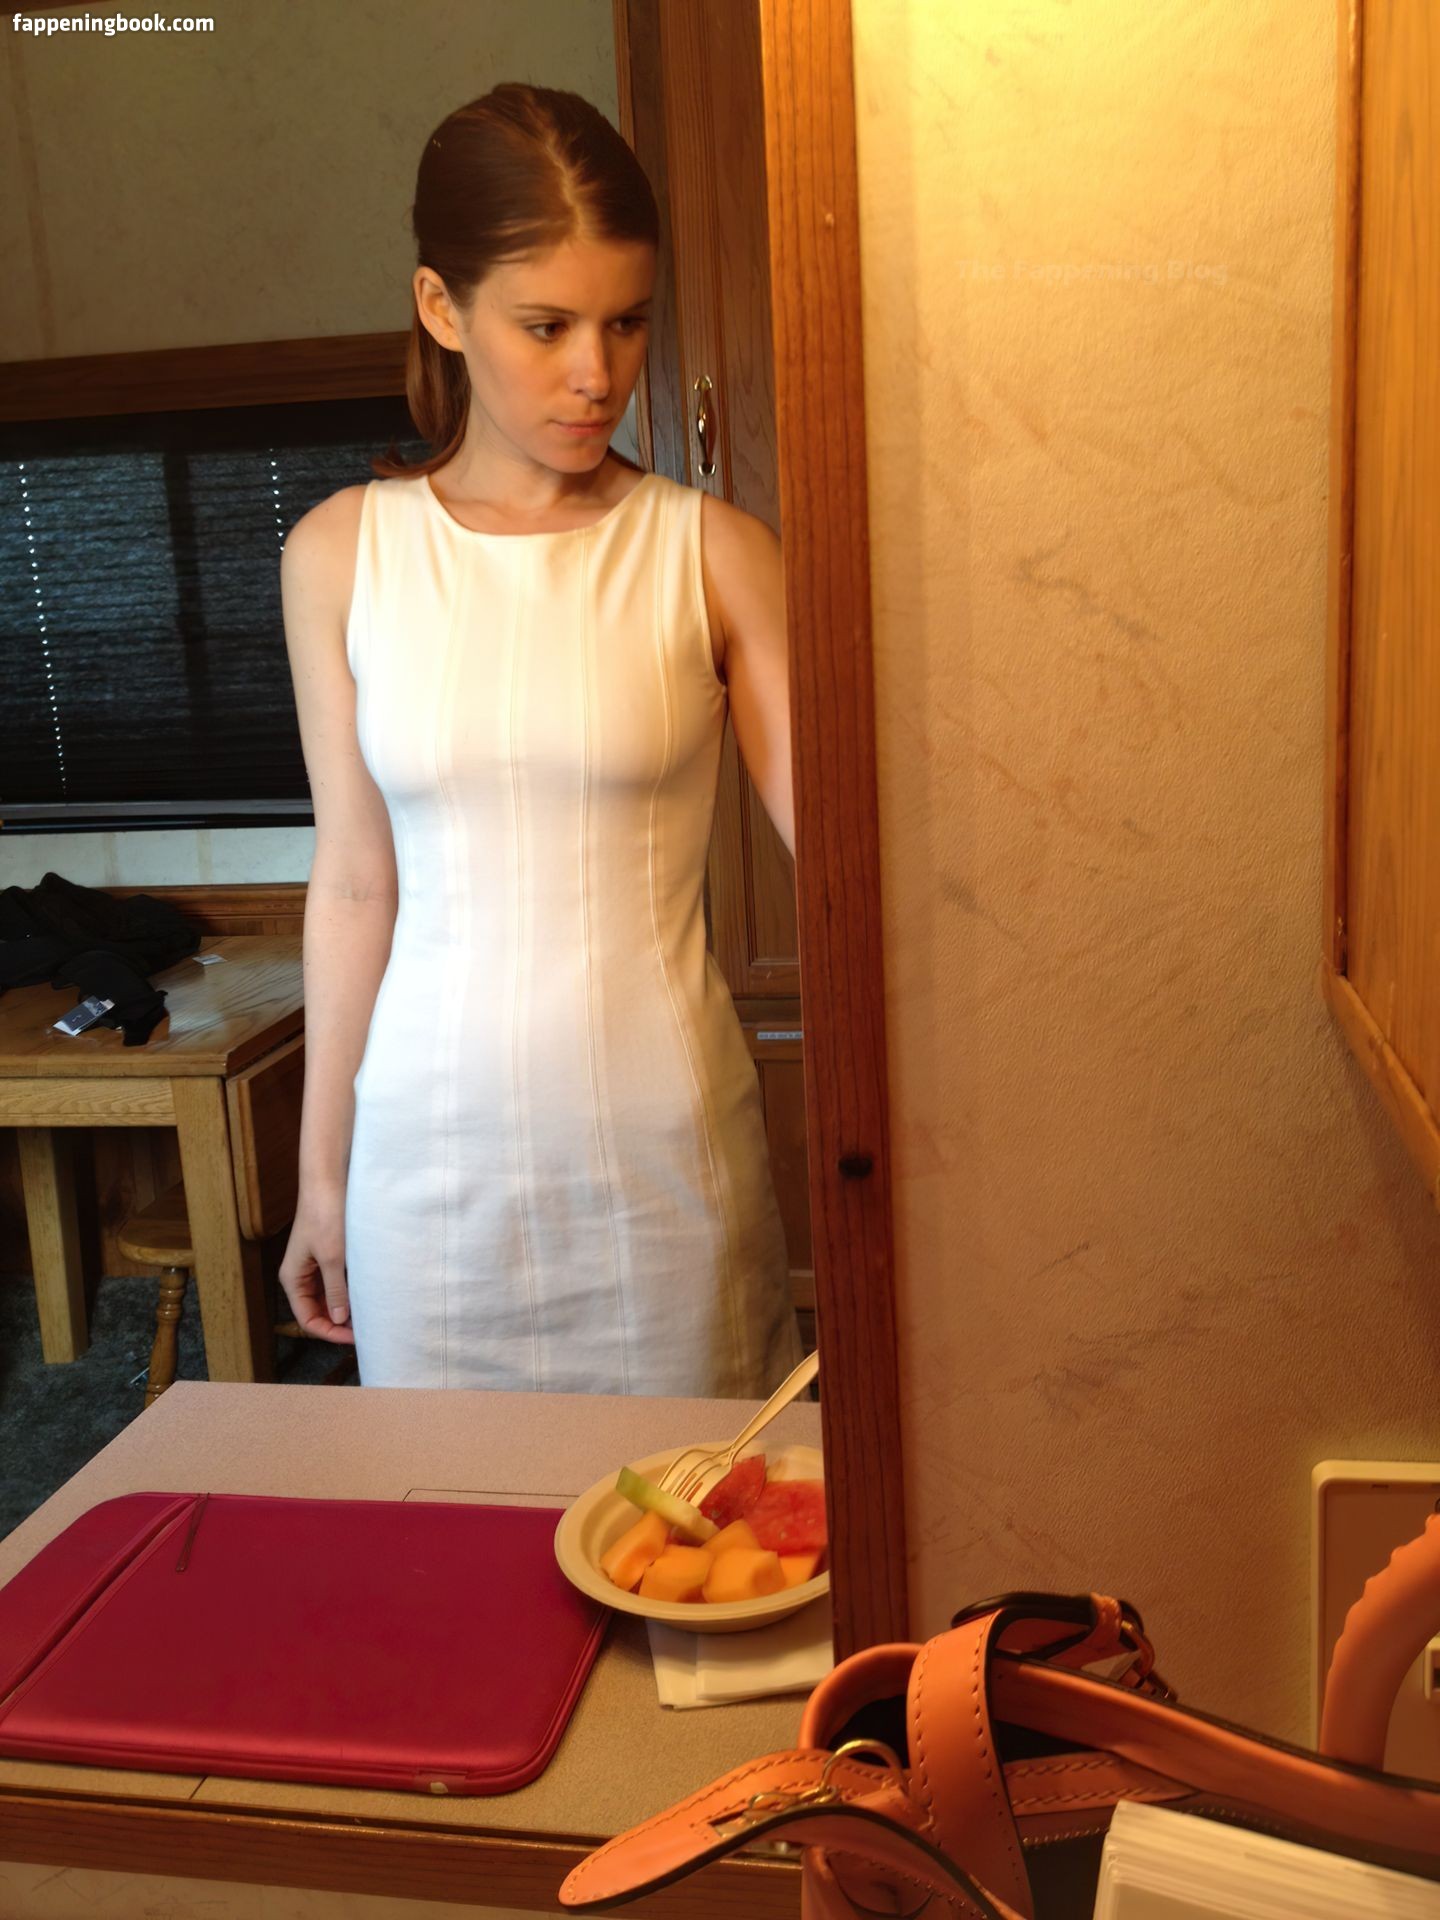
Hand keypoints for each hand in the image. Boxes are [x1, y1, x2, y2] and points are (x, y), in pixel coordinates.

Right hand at [278, 1188, 355, 1344]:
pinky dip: (349, 1290)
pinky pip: (336, 1281)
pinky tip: (367, 1293)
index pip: (307, 1319)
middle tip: (366, 1329)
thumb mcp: (333, 1257)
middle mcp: (301, 1274)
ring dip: (345, 1307)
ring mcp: (314, 1264)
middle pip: (317, 1311)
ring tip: (369, 1314)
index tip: (355, 1337)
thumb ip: (336, 1290)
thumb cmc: (326, 1214)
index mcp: (293, 1278)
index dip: (329, 1332)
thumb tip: (340, 1320)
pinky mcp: (327, 1253)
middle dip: (339, 1323)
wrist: (328, 1180)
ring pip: (328, 1297)